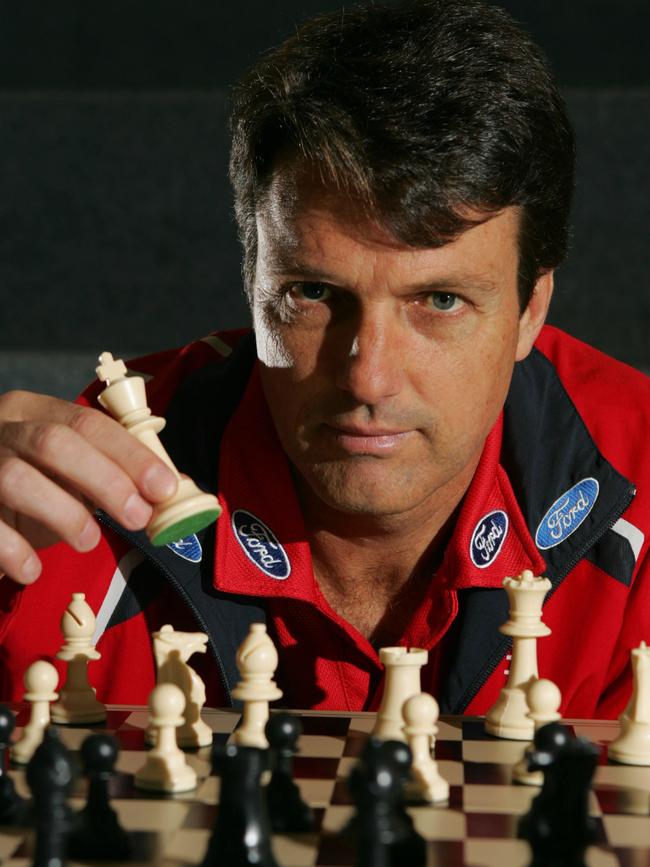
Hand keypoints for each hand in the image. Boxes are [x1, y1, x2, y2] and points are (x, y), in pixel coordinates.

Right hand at [0, 390, 177, 583]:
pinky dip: (12, 550)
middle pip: (55, 444)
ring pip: (17, 480)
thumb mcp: (64, 467)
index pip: (89, 422)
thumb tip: (171, 489)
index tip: (164, 488)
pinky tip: (32, 569)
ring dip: (64, 513)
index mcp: (32, 410)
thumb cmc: (27, 483)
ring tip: (89, 541)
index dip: (130, 455)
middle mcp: (1, 428)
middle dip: (106, 481)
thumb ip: (108, 470)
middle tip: (139, 517)